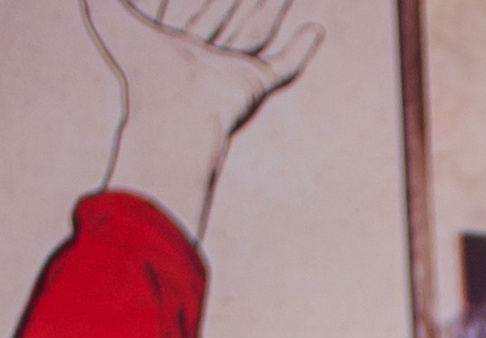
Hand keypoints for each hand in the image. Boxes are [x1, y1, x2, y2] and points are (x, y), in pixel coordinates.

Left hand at [91, 0, 318, 239]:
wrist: (174, 114)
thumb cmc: (140, 70)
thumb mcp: (106, 13)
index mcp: (176, 42)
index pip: (194, 6)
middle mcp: (207, 56)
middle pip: (229, 14)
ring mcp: (233, 70)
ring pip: (257, 29)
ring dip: (272, 8)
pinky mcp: (256, 83)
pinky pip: (284, 64)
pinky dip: (301, 48)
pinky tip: (314, 28)